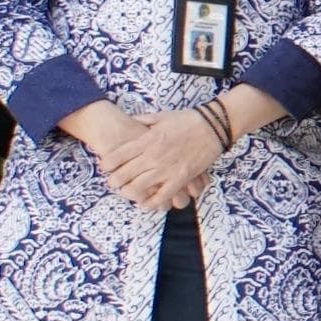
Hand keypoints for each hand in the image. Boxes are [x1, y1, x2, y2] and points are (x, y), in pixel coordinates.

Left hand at [93, 109, 223, 212]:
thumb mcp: (161, 116)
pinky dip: (151, 203)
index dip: (106, 165)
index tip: (106, 167)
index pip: (116, 157)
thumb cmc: (187, 120)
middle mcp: (152, 156)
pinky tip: (145, 204)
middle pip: (122, 175)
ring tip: (128, 192)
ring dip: (129, 193)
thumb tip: (130, 121)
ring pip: (138, 188)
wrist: (213, 126)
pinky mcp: (180, 179)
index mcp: (146, 140)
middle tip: (114, 182)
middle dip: (114, 181)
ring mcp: (166, 169)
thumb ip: (143, 120)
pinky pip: (162, 197)